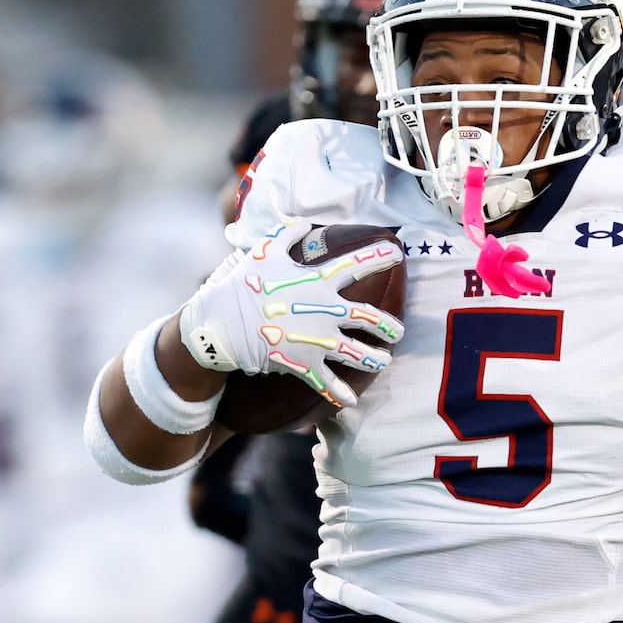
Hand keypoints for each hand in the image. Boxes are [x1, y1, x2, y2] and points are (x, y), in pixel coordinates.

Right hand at [177, 219, 404, 409]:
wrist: (225, 322)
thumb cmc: (245, 284)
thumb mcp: (266, 251)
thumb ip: (287, 234)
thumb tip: (302, 221)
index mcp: (319, 281)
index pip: (356, 264)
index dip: (379, 256)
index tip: (398, 252)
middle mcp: (327, 311)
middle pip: (371, 319)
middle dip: (389, 327)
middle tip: (398, 332)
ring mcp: (319, 340)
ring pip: (360, 355)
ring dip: (376, 360)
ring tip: (384, 362)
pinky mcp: (306, 364)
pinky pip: (329, 384)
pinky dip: (340, 395)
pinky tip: (351, 402)